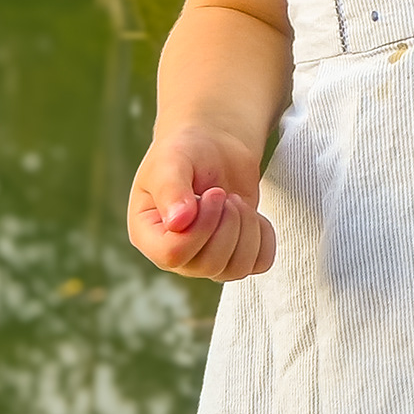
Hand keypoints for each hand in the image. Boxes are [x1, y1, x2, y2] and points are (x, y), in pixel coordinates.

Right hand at [130, 127, 274, 282]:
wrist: (213, 145)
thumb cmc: (185, 151)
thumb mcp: (171, 163)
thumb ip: (171, 191)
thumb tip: (180, 223)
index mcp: (148, 236)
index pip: (173, 254)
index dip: (201, 226)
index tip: (212, 193)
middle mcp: (175, 254)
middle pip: (209, 264)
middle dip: (228, 223)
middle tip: (224, 194)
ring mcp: (206, 258)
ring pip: (237, 269)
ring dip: (247, 230)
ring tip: (236, 202)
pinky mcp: (236, 252)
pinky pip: (260, 262)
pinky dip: (265, 237)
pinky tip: (253, 215)